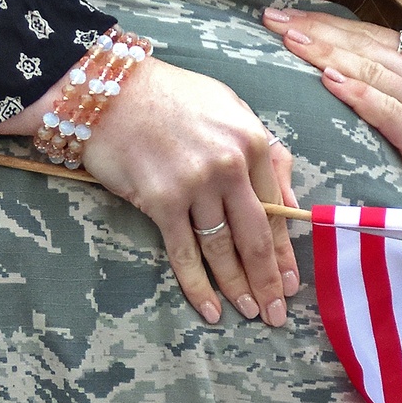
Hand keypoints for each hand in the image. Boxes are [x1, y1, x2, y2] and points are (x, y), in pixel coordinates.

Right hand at [0, 55, 297, 324]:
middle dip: (269, 280)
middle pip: (255, 236)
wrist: (109, 90)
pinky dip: (197, 285)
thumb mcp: (228, 108)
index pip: (276, 208)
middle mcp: (228, 165)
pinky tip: (209, 309)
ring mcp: (194, 185)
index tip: (292, 280)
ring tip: (250, 312)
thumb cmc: (169, 96)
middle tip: (277, 312)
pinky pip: (183, 252)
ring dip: (237, 287)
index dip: (284, 250)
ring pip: (222, 249)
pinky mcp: (160, 201)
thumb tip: (289, 203)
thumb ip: (261, 152)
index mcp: (251, 140)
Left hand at [262, 7, 401, 218]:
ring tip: (288, 38)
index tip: (289, 12)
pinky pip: (391, 115)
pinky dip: (360, 94)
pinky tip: (329, 80)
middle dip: (317, 27)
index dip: (330, 21)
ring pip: (375, 72)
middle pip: (368, 45)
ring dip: (327, 52)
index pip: (377, 34)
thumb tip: (396, 50)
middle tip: (272, 15)